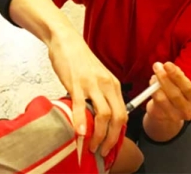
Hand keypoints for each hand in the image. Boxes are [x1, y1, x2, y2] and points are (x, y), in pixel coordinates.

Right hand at [48, 28, 127, 155]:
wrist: (67, 41)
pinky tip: (79, 132)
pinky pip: (81, 105)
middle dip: (113, 138)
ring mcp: (92, 84)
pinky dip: (81, 121)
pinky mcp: (76, 82)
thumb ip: (99, 94)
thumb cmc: (80, 59)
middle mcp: (106, 84)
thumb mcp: (97, 76)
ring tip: (92, 146)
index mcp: (113, 84)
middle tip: (104, 150)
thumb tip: (96, 115)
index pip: (123, 112)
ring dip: (100, 134)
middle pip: (118, 116)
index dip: (119, 132)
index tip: (112, 143)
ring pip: (104, 114)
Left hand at [147, 61, 190, 121]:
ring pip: (163, 98)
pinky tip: (152, 83)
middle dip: (164, 77)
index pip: (188, 87)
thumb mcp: (180, 85)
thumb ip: (177, 76)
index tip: (167, 64)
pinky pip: (156, 102)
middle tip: (157, 66)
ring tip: (154, 75)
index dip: (176, 75)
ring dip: (157, 83)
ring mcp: (175, 115)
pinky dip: (153, 90)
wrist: (167, 115)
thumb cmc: (175, 95)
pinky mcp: (162, 116)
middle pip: (175, 93)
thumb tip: (169, 66)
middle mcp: (188, 110)